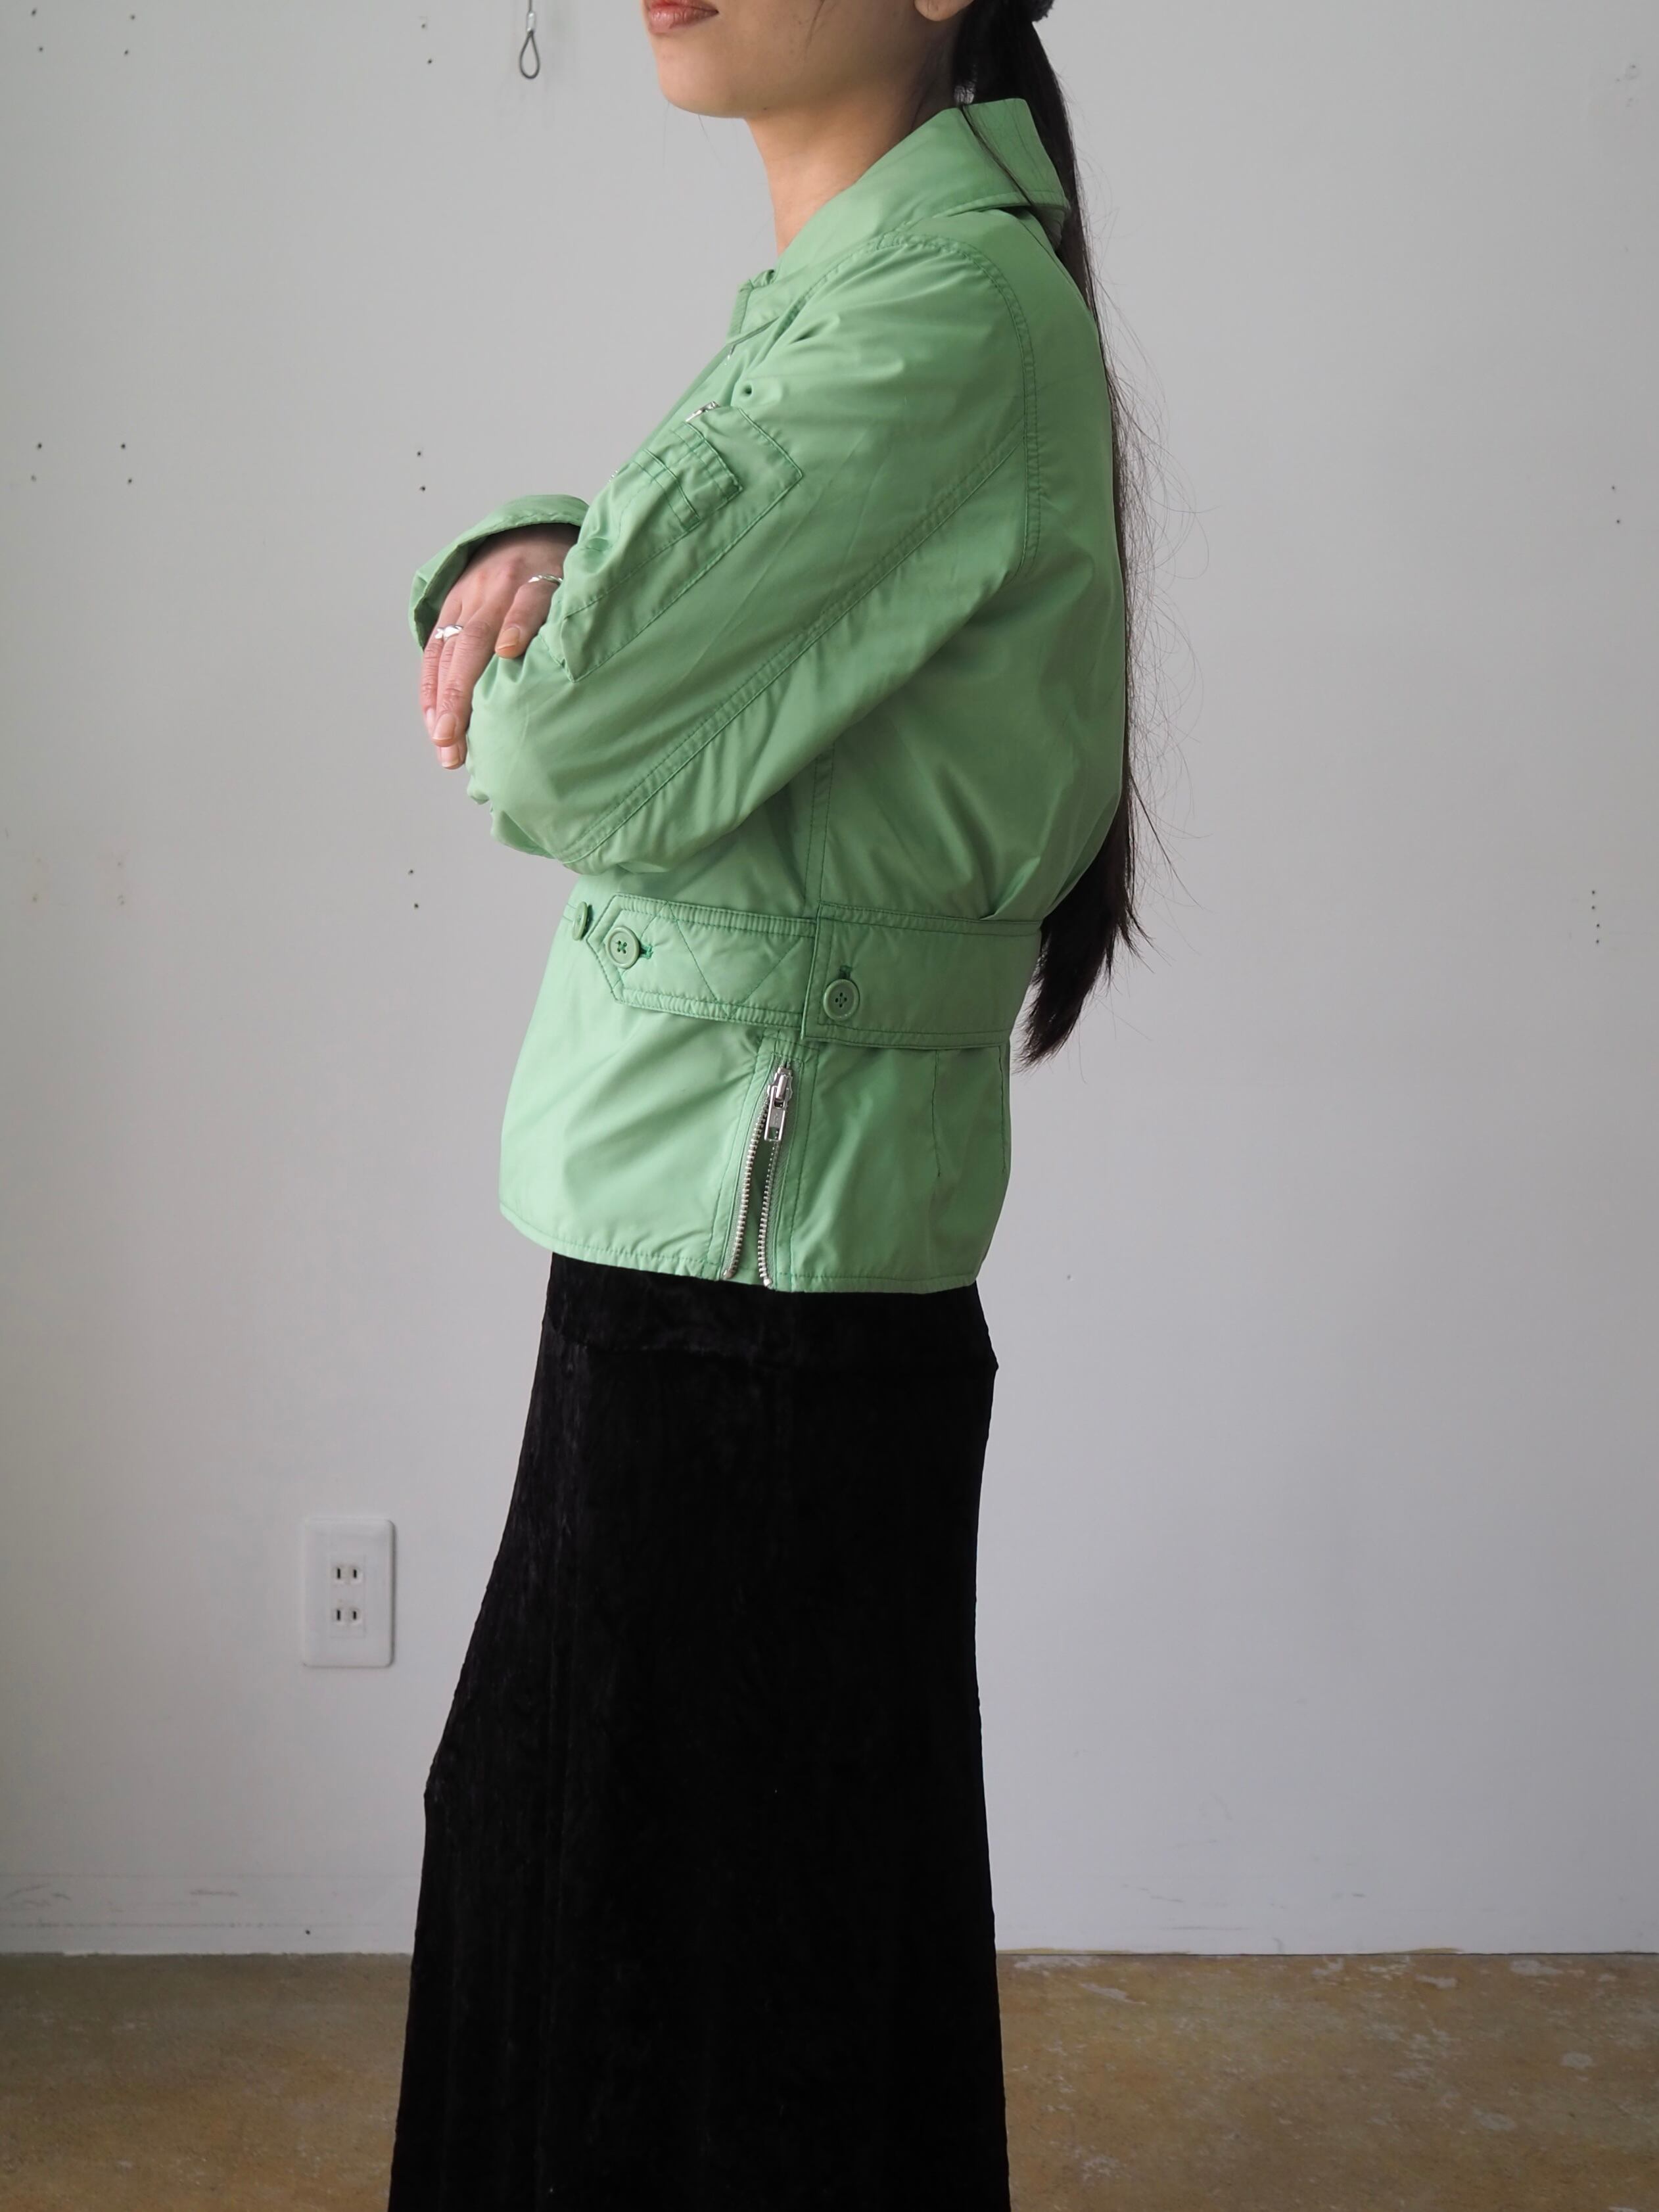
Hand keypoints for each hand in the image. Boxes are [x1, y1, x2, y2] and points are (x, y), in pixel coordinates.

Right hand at [422, 523, 579, 768]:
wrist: (529, 534)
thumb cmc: (566, 580)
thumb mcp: (583, 590)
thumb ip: (586, 622)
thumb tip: (606, 675)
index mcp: (541, 578)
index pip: (531, 600)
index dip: (520, 623)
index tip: (509, 650)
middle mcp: (499, 586)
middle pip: (475, 637)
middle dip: (462, 691)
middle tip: (456, 737)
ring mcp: (470, 596)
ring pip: (449, 650)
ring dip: (443, 701)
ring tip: (445, 744)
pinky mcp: (451, 606)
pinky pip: (434, 651)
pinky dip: (432, 690)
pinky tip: (435, 725)